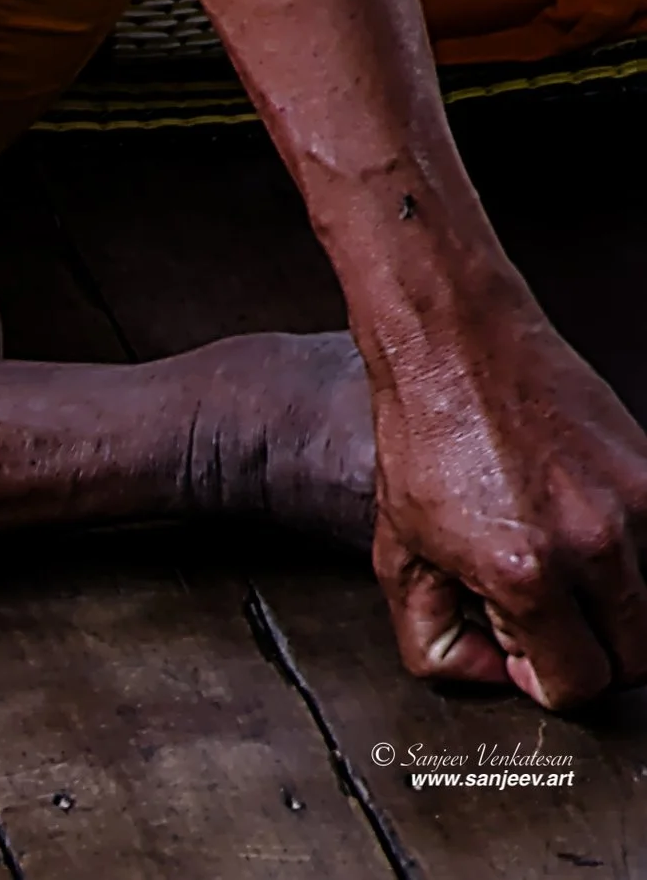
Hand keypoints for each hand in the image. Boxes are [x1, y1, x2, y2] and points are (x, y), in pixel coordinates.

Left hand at [371, 291, 646, 708]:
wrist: (453, 337)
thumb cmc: (423, 429)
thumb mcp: (398, 549)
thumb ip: (434, 636)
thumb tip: (491, 674)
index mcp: (526, 570)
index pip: (579, 684)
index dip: (545, 674)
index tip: (525, 646)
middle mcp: (593, 543)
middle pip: (636, 660)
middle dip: (593, 652)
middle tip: (549, 612)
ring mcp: (634, 503)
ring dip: (617, 603)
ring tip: (563, 562)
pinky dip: (634, 553)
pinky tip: (582, 524)